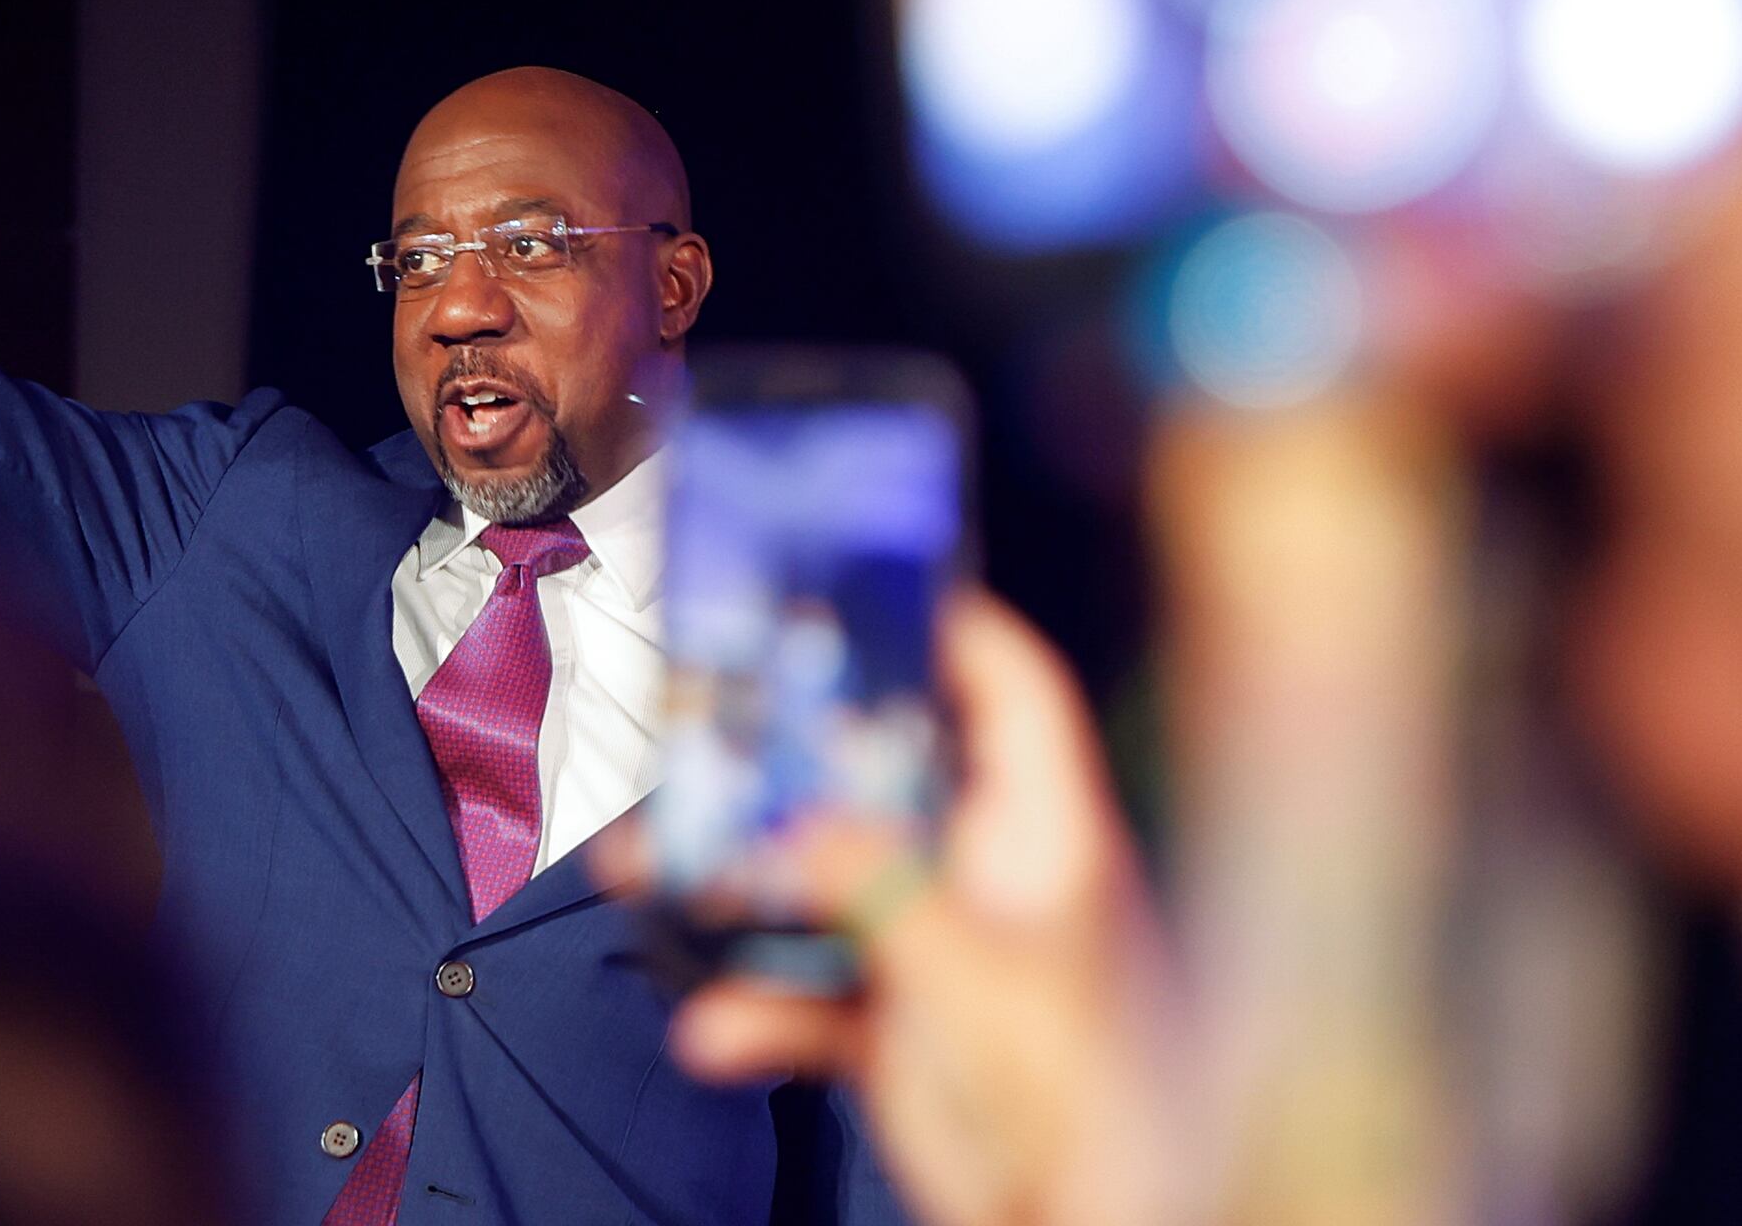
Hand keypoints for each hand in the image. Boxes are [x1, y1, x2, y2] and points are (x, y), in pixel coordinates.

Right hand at [631, 595, 1186, 1225]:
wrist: (1081, 1223)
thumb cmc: (1085, 1105)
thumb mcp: (970, 977)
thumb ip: (878, 889)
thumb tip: (800, 826)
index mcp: (1045, 835)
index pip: (1011, 691)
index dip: (951, 625)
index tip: (869, 580)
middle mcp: (994, 876)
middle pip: (887, 774)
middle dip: (793, 756)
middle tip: (710, 721)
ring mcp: (947, 948)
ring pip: (828, 884)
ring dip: (743, 889)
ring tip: (657, 874)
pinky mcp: (906, 1025)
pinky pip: (812, 991)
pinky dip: (759, 1008)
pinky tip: (716, 1029)